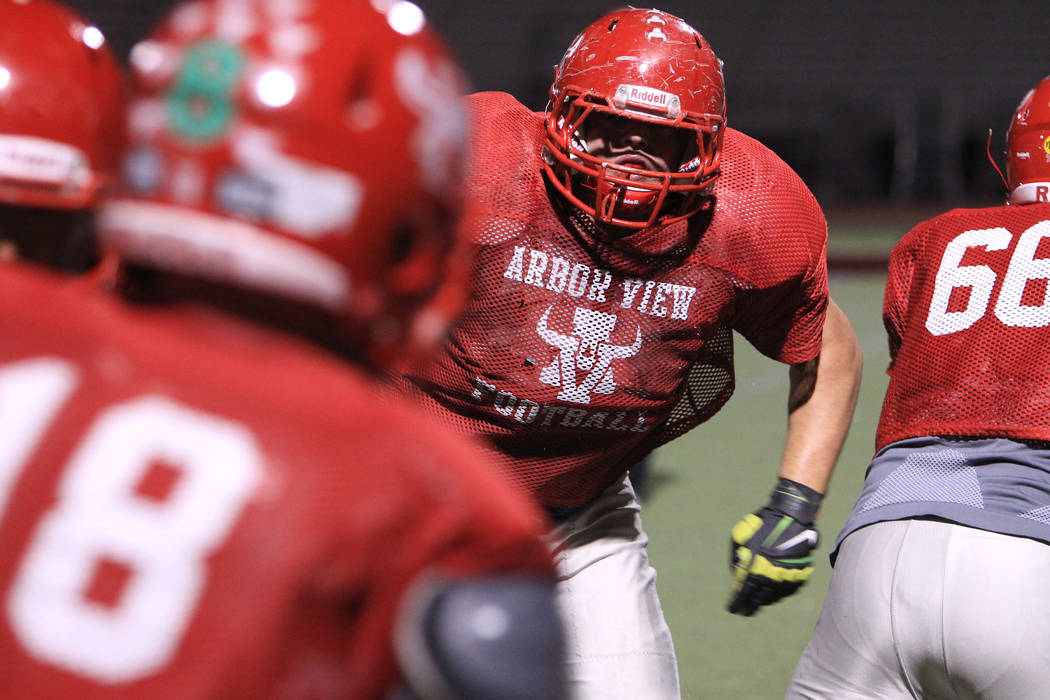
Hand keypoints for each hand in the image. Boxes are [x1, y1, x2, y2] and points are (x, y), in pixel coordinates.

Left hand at [727, 478, 821, 616]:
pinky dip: (780, 593)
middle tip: (745, 611)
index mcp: (756, 567)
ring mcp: (789, 576)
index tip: (733, 610)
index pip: (745, 592)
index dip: (738, 603)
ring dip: (765, 600)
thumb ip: (736, 558)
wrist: (791, 515)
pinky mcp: (801, 574)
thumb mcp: (740, 537)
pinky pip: (789, 590)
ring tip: (758, 602)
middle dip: (751, 606)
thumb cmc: (761, 524)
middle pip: (760, 599)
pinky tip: (774, 593)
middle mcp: (773, 575)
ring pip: (775, 596)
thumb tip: (736, 574)